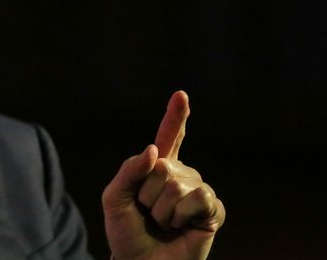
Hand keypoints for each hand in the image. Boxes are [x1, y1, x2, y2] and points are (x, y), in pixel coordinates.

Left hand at [101, 91, 225, 259]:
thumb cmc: (126, 231)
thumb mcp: (114, 197)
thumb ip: (129, 170)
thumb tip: (155, 150)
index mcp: (157, 168)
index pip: (168, 136)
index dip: (176, 116)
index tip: (181, 94)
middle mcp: (181, 174)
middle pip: (163, 166)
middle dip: (147, 194)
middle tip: (147, 213)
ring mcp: (198, 190)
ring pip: (178, 184)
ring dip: (162, 210)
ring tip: (163, 223)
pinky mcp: (212, 210)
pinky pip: (199, 197)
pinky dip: (182, 215)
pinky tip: (182, 227)